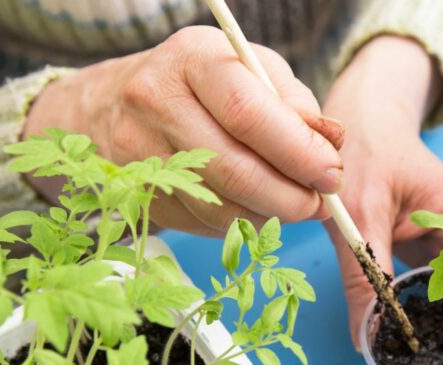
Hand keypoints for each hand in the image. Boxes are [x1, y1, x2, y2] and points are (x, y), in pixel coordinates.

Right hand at [24, 26, 344, 234]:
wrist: (111, 104)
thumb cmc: (201, 84)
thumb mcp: (252, 71)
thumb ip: (296, 106)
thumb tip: (332, 144)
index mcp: (193, 61)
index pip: (249, 113)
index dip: (298, 152)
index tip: (331, 174)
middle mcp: (157, 103)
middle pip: (235, 169)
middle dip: (291, 197)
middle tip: (321, 204)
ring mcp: (140, 154)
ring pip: (221, 207)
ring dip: (271, 217)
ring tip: (295, 205)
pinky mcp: (140, 195)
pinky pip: (204, 223)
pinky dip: (242, 224)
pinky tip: (255, 207)